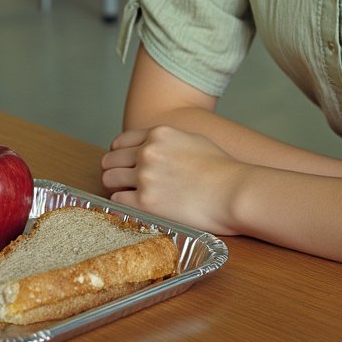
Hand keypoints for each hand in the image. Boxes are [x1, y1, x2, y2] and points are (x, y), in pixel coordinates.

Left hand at [102, 126, 244, 235]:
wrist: (233, 191)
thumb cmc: (221, 168)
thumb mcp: (193, 140)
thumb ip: (168, 141)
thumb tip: (155, 148)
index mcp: (159, 133)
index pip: (121, 141)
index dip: (119, 154)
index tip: (123, 164)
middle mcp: (148, 152)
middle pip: (110, 160)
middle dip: (115, 170)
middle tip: (123, 182)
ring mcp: (145, 177)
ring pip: (108, 179)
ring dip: (116, 187)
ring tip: (129, 196)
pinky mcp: (145, 203)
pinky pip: (116, 201)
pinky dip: (122, 204)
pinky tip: (135, 207)